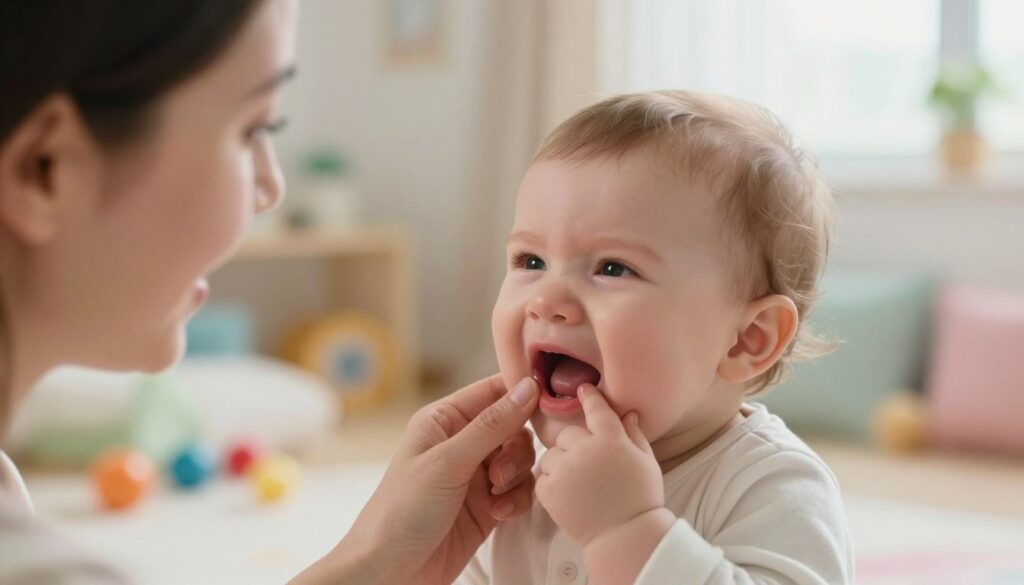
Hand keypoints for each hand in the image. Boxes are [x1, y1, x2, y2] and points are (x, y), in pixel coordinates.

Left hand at [292, 375, 539, 584]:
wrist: (389, 573)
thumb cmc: (400, 513)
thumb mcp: (447, 462)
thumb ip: (492, 426)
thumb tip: (527, 388)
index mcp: (444, 420)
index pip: (493, 390)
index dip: (521, 392)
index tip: (546, 402)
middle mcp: (461, 443)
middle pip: (515, 427)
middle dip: (516, 449)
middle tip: (499, 472)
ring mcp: (475, 475)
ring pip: (521, 460)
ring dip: (516, 477)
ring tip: (495, 496)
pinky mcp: (487, 505)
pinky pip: (520, 491)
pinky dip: (516, 501)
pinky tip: (497, 514)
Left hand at [535, 384, 664, 547]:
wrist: (625, 537)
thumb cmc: (641, 499)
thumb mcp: (646, 462)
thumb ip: (634, 434)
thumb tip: (629, 413)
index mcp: (610, 439)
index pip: (596, 408)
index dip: (588, 396)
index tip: (583, 389)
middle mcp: (584, 450)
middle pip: (568, 434)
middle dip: (575, 445)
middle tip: (589, 465)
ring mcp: (564, 470)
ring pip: (552, 455)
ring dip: (561, 465)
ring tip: (579, 485)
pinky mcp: (548, 491)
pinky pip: (543, 477)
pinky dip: (552, 484)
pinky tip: (569, 496)